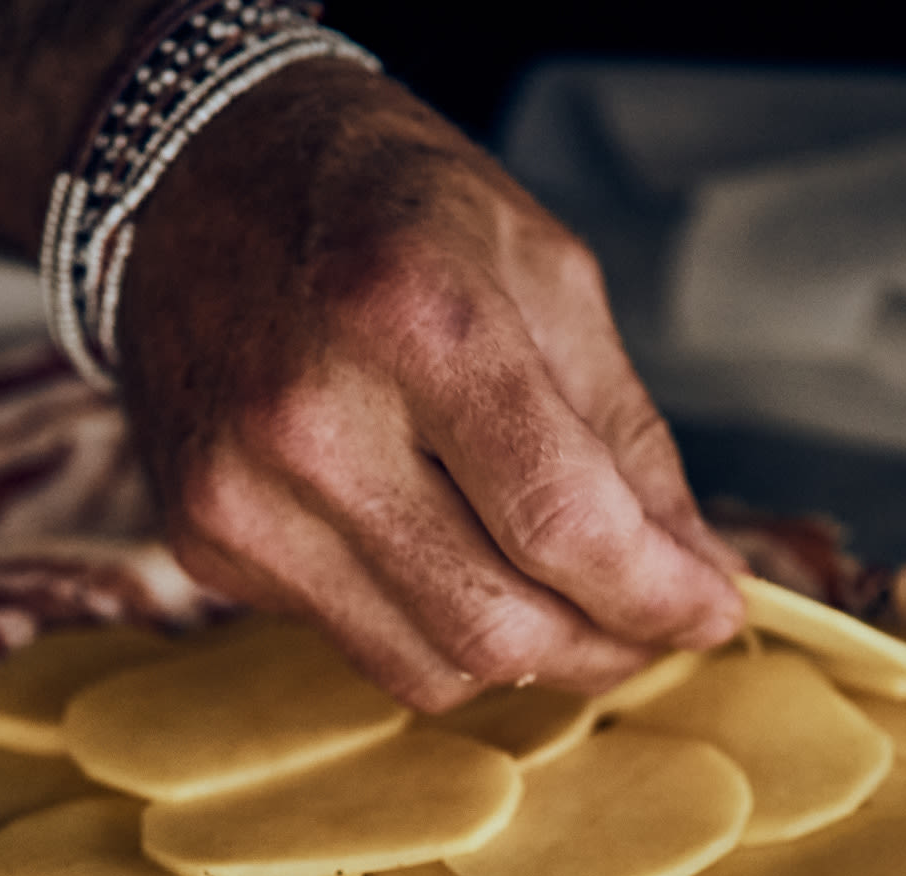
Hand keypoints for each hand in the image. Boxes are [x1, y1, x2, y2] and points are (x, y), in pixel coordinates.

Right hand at [110, 62, 744, 709]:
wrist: (195, 178)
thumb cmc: (384, 206)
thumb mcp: (543, 271)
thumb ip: (625, 435)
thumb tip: (695, 573)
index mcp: (413, 317)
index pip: (561, 522)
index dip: (655, 593)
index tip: (710, 609)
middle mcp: (309, 417)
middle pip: (496, 623)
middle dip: (604, 646)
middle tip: (648, 620)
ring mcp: (241, 493)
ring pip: (429, 667)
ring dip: (527, 657)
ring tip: (567, 602)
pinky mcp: (204, 540)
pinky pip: (358, 642)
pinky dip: (431, 625)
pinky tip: (450, 555)